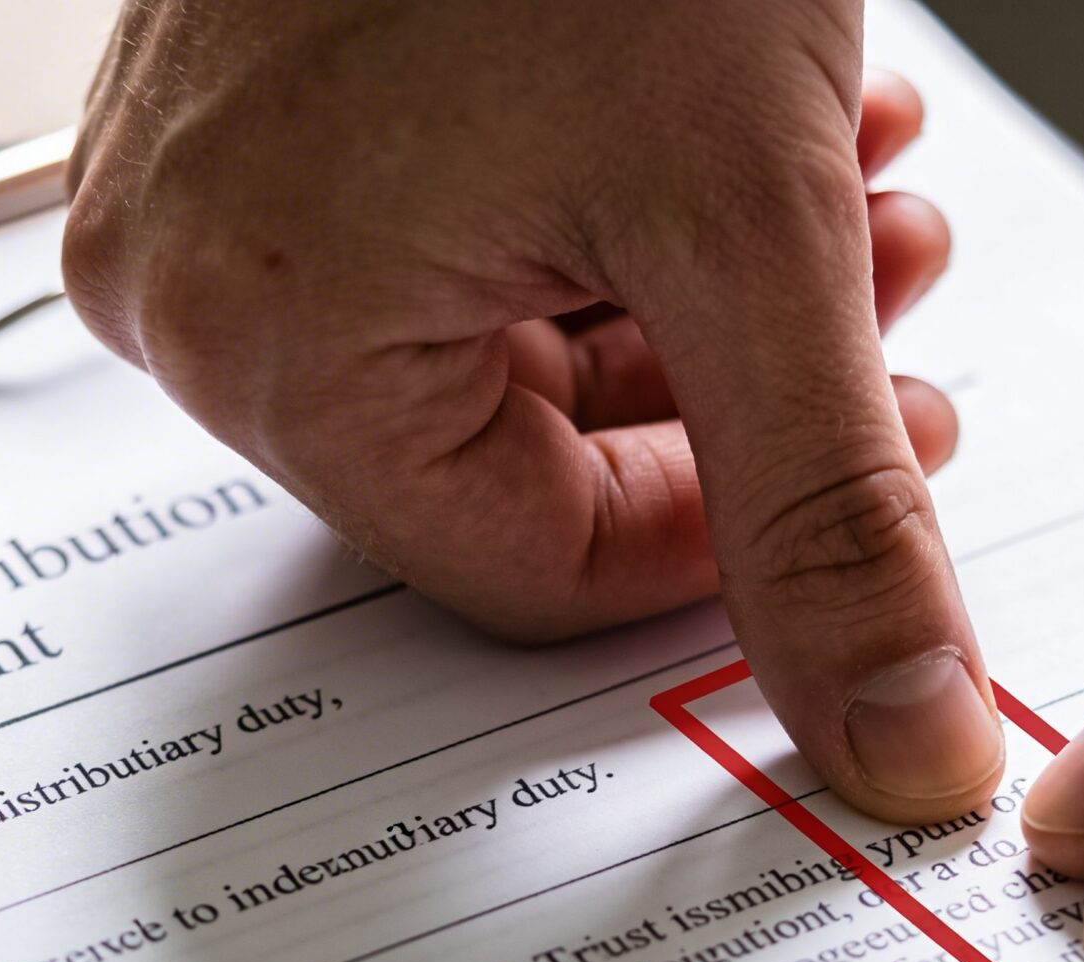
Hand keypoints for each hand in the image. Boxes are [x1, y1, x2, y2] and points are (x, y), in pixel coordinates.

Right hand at [63, 0, 1002, 821]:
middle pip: (524, 453)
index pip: (528, 572)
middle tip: (889, 308)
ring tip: (860, 195)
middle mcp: (193, 274)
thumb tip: (891, 736)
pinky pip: (461, 231)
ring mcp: (212, 180)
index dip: (735, 544)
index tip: (875, 466)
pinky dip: (622, 207)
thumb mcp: (748, 221)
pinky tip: (756, 130)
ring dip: (712, 293)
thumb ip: (831, 505)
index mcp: (262, 336)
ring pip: (509, 341)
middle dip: (747, 389)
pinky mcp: (261, 103)